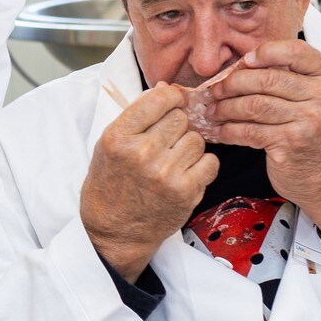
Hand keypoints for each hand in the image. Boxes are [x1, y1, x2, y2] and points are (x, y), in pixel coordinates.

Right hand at [81, 83, 219, 280]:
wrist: (115, 231)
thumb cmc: (111, 186)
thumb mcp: (109, 145)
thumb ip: (137, 117)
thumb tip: (168, 89)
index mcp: (118, 137)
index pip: (158, 100)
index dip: (171, 98)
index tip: (173, 103)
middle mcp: (142, 152)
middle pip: (180, 118)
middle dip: (176, 128)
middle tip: (164, 144)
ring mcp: (165, 172)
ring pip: (196, 139)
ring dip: (188, 148)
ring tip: (171, 163)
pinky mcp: (186, 190)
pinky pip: (210, 161)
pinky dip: (201, 167)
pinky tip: (185, 175)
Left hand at [207, 40, 320, 231]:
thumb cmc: (320, 134)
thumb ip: (295, 77)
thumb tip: (245, 64)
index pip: (295, 50)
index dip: (264, 52)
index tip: (244, 61)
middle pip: (266, 78)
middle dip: (233, 83)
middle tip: (216, 90)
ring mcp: (308, 120)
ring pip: (253, 104)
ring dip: (226, 107)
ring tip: (213, 111)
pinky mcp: (290, 144)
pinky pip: (249, 131)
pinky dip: (229, 130)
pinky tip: (222, 131)